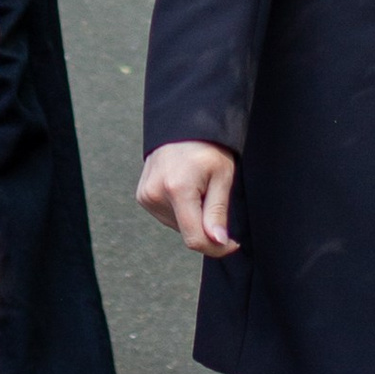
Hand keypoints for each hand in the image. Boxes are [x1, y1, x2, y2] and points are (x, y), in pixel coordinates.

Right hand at [137, 142, 237, 256]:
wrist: (183, 126)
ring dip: (193, 218)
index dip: (216, 247)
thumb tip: (217, 242)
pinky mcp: (142, 196)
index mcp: (177, 189)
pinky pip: (167, 217)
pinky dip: (181, 211)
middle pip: (187, 232)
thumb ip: (217, 212)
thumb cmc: (208, 148)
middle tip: (212, 196)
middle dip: (206, 225)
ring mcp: (145, 196)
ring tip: (198, 188)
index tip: (232, 243)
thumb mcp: (222, 177)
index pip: (195, 238)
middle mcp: (155, 194)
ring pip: (178, 227)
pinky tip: (185, 189)